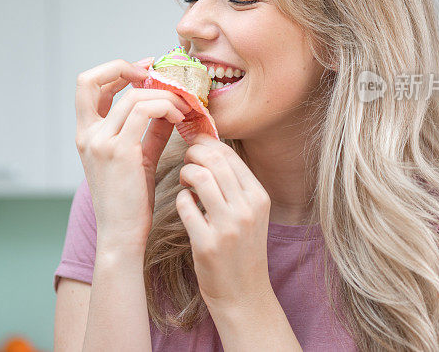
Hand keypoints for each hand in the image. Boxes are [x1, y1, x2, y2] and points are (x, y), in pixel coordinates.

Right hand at [75, 57, 192, 250]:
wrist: (122, 235)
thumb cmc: (131, 202)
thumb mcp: (139, 159)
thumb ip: (150, 132)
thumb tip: (169, 108)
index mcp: (86, 134)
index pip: (87, 86)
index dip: (114, 71)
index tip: (144, 70)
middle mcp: (87, 134)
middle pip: (92, 79)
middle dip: (125, 67)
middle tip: (157, 73)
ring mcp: (100, 141)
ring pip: (132, 95)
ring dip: (163, 93)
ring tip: (183, 106)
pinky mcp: (119, 150)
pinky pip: (146, 110)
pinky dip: (167, 106)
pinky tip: (180, 117)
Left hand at [176, 133, 273, 312]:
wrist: (244, 295)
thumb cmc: (242, 248)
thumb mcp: (251, 213)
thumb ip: (235, 185)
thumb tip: (211, 150)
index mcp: (259, 197)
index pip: (229, 155)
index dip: (207, 143)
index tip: (195, 144)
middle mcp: (247, 209)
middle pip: (214, 160)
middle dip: (193, 153)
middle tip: (186, 160)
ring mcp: (228, 227)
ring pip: (199, 177)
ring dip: (185, 173)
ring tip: (184, 182)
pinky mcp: (207, 243)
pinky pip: (184, 204)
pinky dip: (180, 199)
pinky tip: (184, 205)